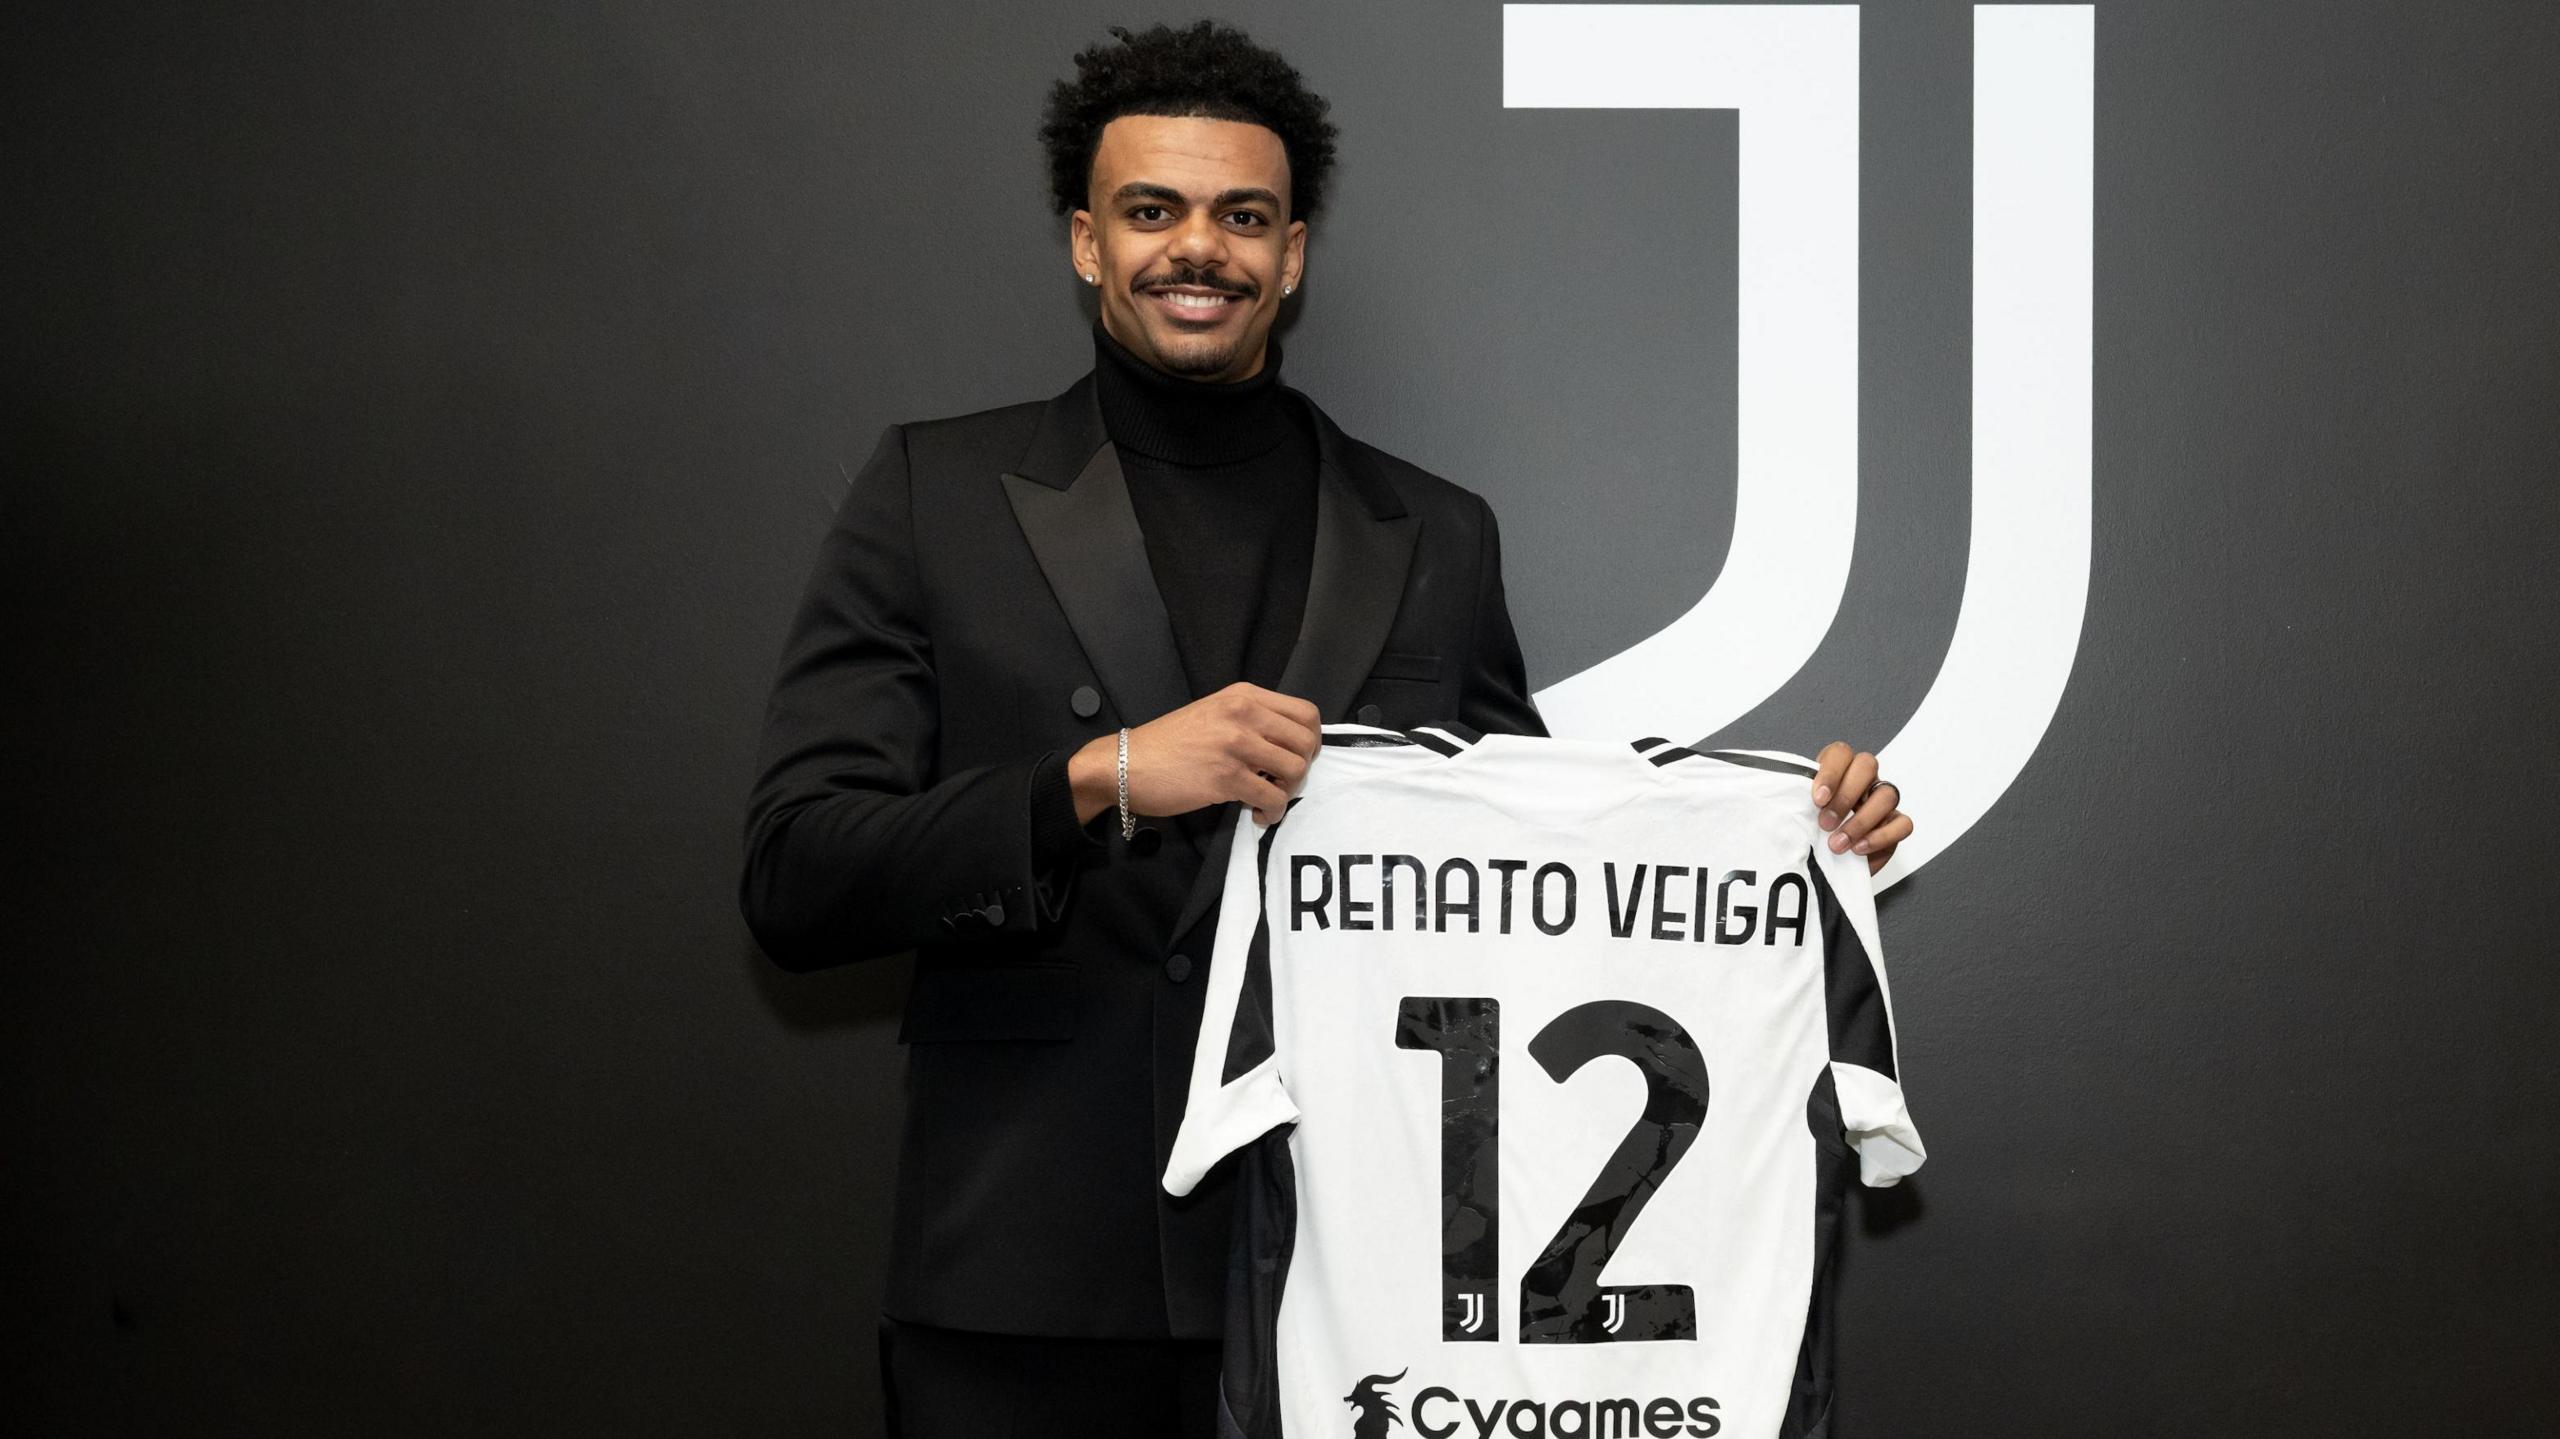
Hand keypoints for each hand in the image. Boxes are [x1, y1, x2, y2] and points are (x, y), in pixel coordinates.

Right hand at [1068, 683, 1321, 827]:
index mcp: (1243, 695)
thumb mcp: (1213, 713)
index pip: (1306, 712)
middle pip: (1307, 741)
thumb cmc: (1168, 743)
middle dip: (1302, 767)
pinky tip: (1258, 813)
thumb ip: (1250, 720)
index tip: (1294, 756)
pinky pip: (1273, 798)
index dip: (1309, 740)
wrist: (1126, 764)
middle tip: (1281, 781)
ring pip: (1295, 770)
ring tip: (1267, 797)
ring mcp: (1236, 745)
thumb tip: (1286, 744)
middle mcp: (1244, 714)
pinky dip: (1272, 812)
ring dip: (1288, 792)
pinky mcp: (1226, 777)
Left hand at [1810, 741, 1910, 874]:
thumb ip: (1799, 802)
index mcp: (1839, 768)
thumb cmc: (1811, 828)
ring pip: (1887, 795)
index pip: (1841, 753)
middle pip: (1867, 766)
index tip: (1817, 799)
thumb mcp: (1801, 811)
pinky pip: (1903, 824)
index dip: (1831, 773)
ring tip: (1838, 844)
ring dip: (1861, 821)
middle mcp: (1864, 778)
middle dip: (1845, 797)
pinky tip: (1859, 849)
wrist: (1826, 859)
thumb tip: (1787, 806)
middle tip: (1825, 824)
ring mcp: (1882, 799)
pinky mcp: (1896, 823)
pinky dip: (1881, 837)